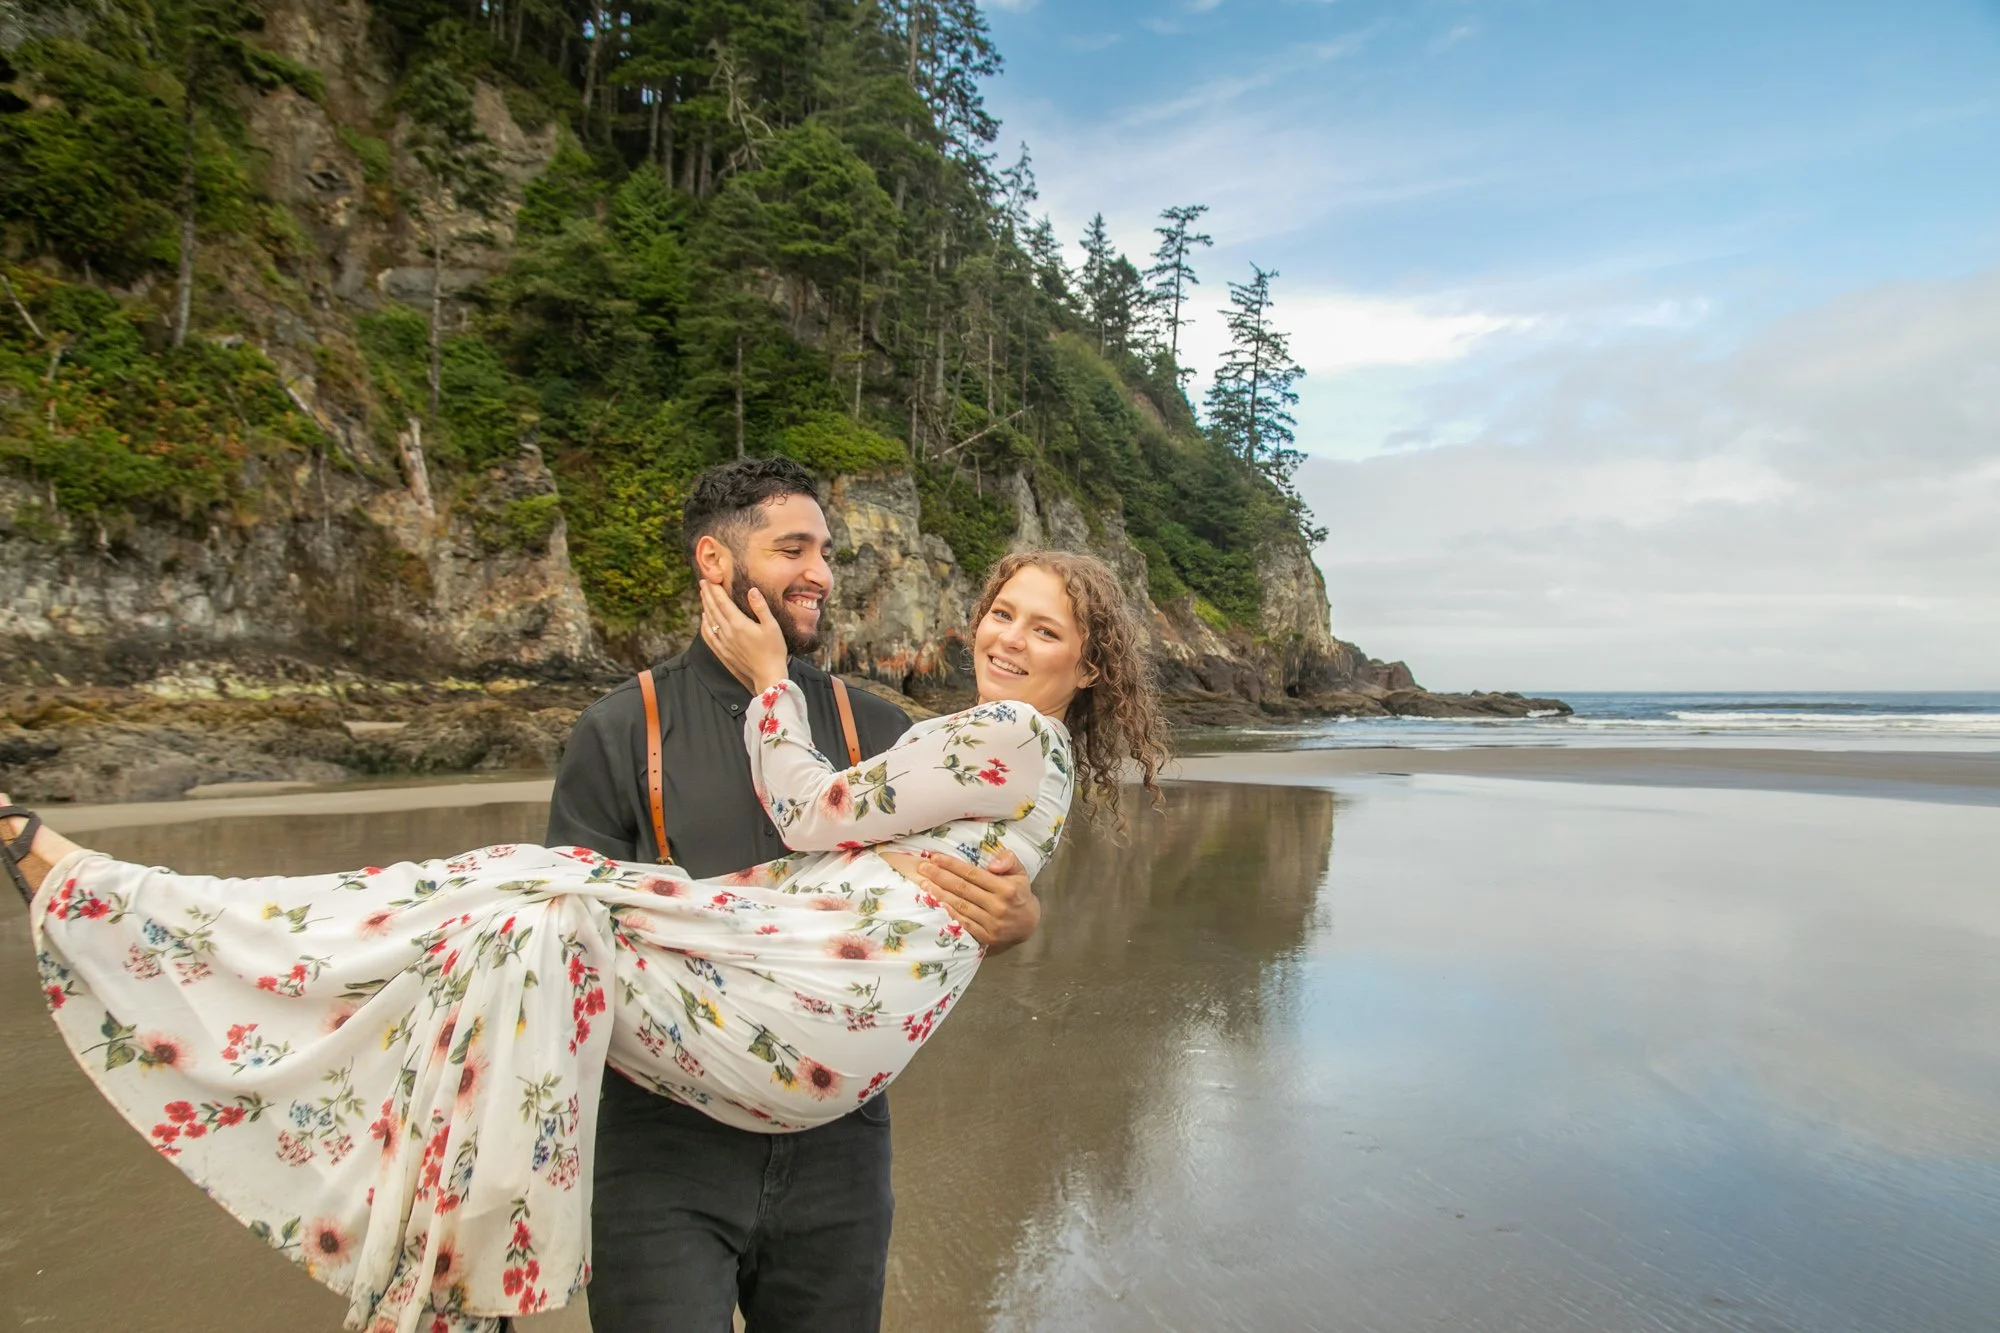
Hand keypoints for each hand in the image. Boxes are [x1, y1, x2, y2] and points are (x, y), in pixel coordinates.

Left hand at [699, 580, 788, 693]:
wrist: (768, 675)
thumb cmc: (774, 650)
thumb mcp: (772, 626)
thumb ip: (760, 607)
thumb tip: (752, 590)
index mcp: (739, 624)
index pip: (722, 602)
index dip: (715, 589)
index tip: (709, 578)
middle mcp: (728, 632)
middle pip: (713, 609)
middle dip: (707, 594)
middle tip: (703, 582)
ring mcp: (723, 643)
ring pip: (709, 620)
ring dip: (705, 606)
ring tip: (703, 595)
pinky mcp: (723, 652)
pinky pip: (708, 636)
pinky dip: (704, 625)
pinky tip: (704, 619)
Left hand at [913, 847, 1039, 952]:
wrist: (1029, 924)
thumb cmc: (1019, 893)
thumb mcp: (1020, 872)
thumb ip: (1009, 860)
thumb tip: (993, 864)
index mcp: (1006, 889)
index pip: (973, 874)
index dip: (952, 865)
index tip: (935, 857)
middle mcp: (998, 906)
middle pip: (963, 889)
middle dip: (940, 877)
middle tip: (923, 867)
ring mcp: (992, 924)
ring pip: (961, 906)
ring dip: (940, 894)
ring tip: (924, 884)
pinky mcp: (986, 937)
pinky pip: (964, 923)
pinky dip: (949, 913)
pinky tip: (936, 903)